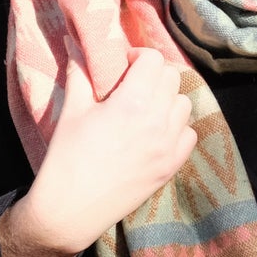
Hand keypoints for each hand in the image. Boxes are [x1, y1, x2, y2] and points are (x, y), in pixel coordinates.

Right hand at [0, 49, 196, 256]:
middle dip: (153, 75)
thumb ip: (80, 75)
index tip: (124, 65)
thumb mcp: (71, 111)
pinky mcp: (173, 165)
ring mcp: (169, 145)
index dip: (138, 56)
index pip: (153, 60)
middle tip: (134, 84)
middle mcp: (157, 120)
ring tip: (146, 107)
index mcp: (132, 103)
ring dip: (168, 99)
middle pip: (172, 78)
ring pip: (184, 104)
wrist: (72, 209)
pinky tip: (156, 131)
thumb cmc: (67, 157)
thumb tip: (78, 47)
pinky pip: (189, 134)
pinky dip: (177, 127)